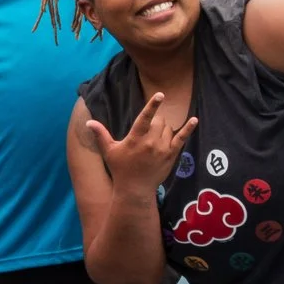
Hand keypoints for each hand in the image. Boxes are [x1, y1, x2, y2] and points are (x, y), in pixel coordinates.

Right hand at [82, 92, 197, 195]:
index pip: (145, 118)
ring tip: (154, 138)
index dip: (152, 105)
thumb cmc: (120, 168)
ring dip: (163, 128)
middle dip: (155, 121)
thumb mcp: (109, 151)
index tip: (160, 94)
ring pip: (168, 128)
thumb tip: (89, 122)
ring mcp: (163, 148)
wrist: (135, 189)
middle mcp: (151, 142)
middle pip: (159, 121)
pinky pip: (182, 138)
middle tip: (148, 130)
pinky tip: (194, 120)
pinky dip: (188, 129)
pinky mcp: (171, 155)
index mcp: (135, 139)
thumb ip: (101, 134)